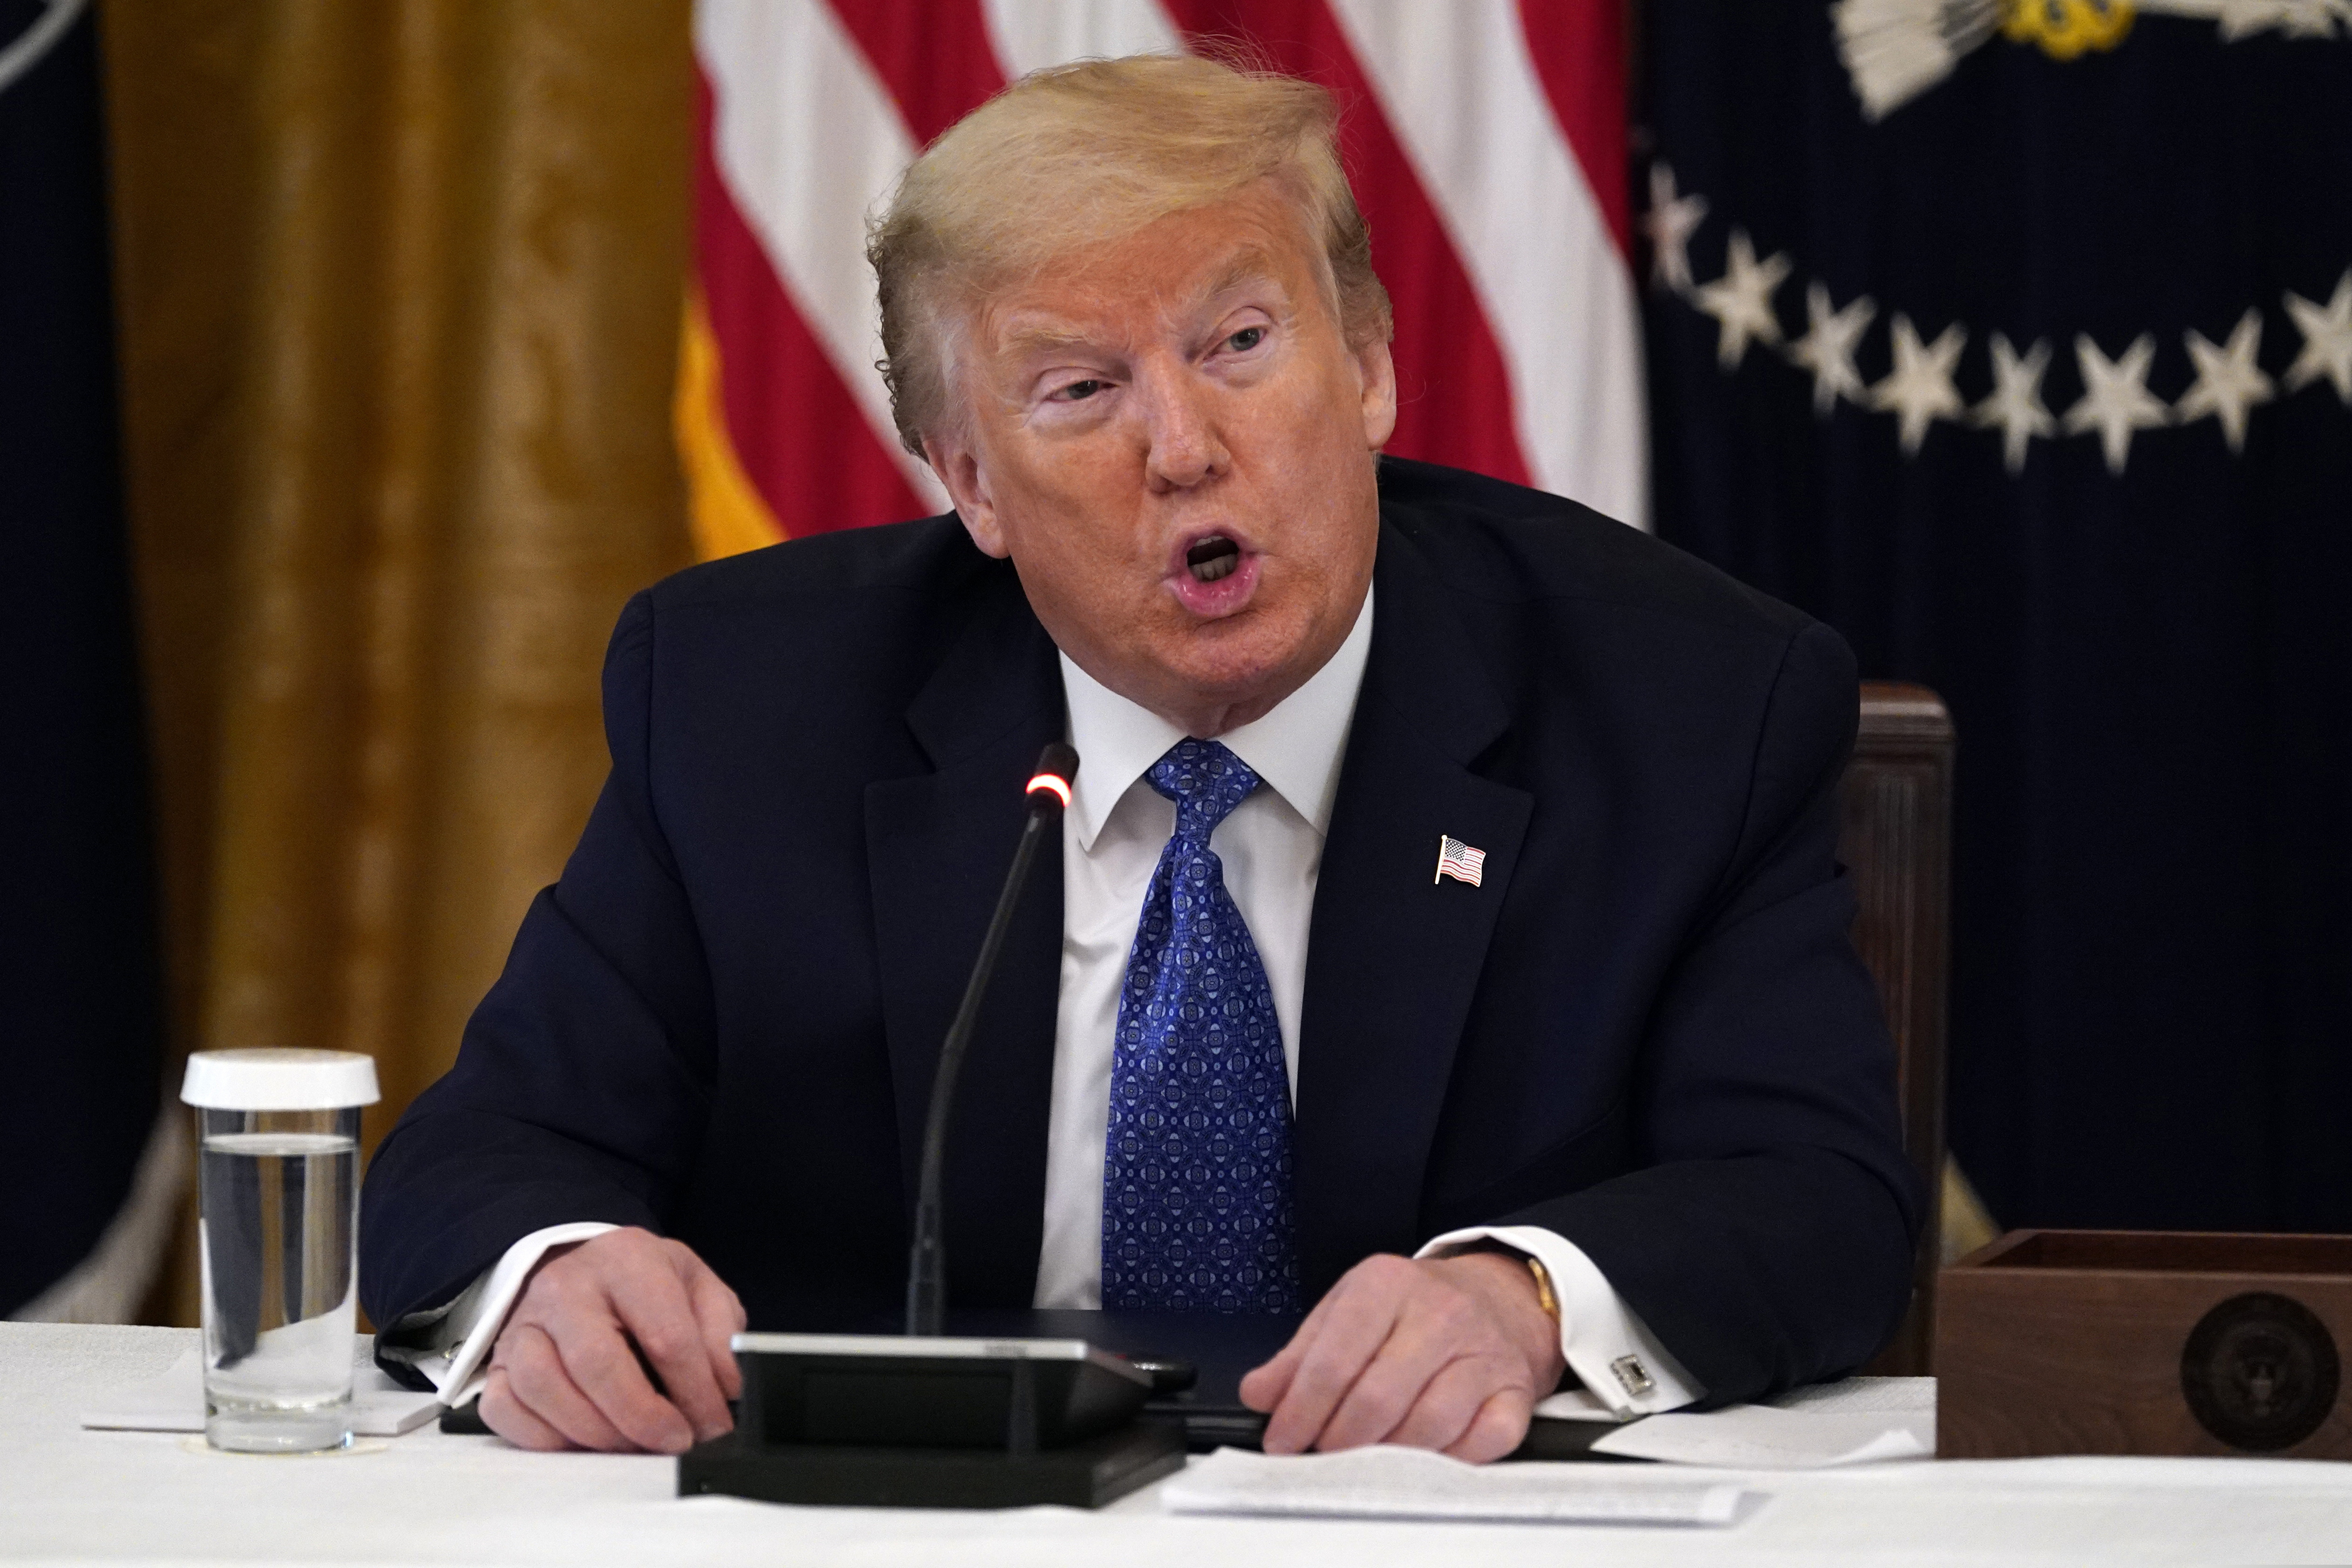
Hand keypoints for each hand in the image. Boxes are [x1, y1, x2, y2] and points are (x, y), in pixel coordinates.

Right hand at [479, 1227, 745, 1453]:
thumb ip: (721, 1334)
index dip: (695, 1390)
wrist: (587, 1270)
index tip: (714, 1424)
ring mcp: (524, 1323)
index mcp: (627, 1259)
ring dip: (595, 1432)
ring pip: (545, 1387)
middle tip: (673, 1442)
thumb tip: (726, 1387)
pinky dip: (545, 1438)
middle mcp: (566, 1286)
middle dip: (642, 1417)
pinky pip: (506, 1409)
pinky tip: (583, 1444)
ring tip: (633, 1446)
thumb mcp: (698, 1288)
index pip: (664, 1333)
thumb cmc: (647, 1286)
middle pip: (597, 1363)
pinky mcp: (498, 1360)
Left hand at [1238, 1251, 1566, 1461]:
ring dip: (1389, 1458)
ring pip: (1429, 1425)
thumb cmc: (1412, 1309)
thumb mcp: (1347, 1310)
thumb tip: (1258, 1395)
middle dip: (1339, 1441)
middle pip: (1377, 1398)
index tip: (1282, 1443)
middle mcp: (1440, 1314)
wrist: (1498, 1297)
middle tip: (1321, 1456)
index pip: (1333, 1360)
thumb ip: (1299, 1355)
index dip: (1301, 1410)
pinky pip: (1484, 1441)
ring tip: (1366, 1459)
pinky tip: (1425, 1458)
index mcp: (1387, 1285)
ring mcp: (1484, 1353)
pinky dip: (1451, 1461)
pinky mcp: (1515, 1391)